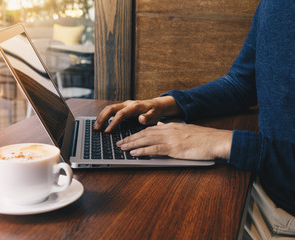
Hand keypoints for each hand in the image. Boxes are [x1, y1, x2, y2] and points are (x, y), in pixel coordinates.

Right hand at [94, 96, 180, 131]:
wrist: (156, 105)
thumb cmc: (155, 111)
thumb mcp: (155, 115)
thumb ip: (148, 117)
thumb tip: (141, 119)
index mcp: (134, 106)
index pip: (120, 114)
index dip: (113, 123)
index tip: (107, 131)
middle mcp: (127, 104)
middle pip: (111, 108)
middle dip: (102, 118)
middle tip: (96, 128)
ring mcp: (124, 105)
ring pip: (108, 108)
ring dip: (101, 117)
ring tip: (95, 127)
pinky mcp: (122, 107)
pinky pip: (111, 110)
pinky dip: (104, 116)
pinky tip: (100, 123)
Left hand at [117, 122, 232, 159]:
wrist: (217, 141)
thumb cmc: (204, 138)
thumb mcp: (186, 130)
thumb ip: (172, 129)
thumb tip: (161, 128)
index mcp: (171, 127)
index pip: (150, 129)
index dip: (137, 133)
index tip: (128, 137)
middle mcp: (169, 130)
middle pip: (144, 133)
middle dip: (130, 138)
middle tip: (119, 143)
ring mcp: (171, 139)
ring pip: (146, 140)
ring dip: (132, 144)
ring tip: (122, 147)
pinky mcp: (174, 148)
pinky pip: (154, 149)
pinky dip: (143, 151)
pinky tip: (134, 153)